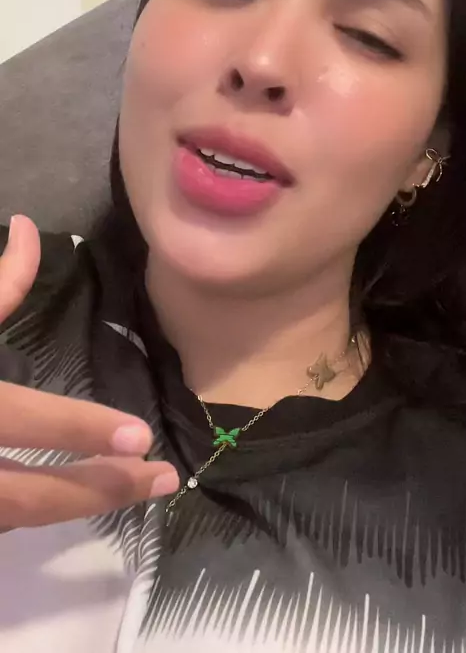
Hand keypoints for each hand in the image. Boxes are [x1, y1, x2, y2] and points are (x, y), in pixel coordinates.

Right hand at [0, 215, 178, 529]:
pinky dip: (39, 509)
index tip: (140, 436)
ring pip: (21, 516)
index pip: (28, 420)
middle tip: (164, 479)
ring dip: (82, 505)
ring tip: (135, 488)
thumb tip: (26, 228)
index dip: (83, 430)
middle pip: (35, 493)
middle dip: (104, 489)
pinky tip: (75, 495)